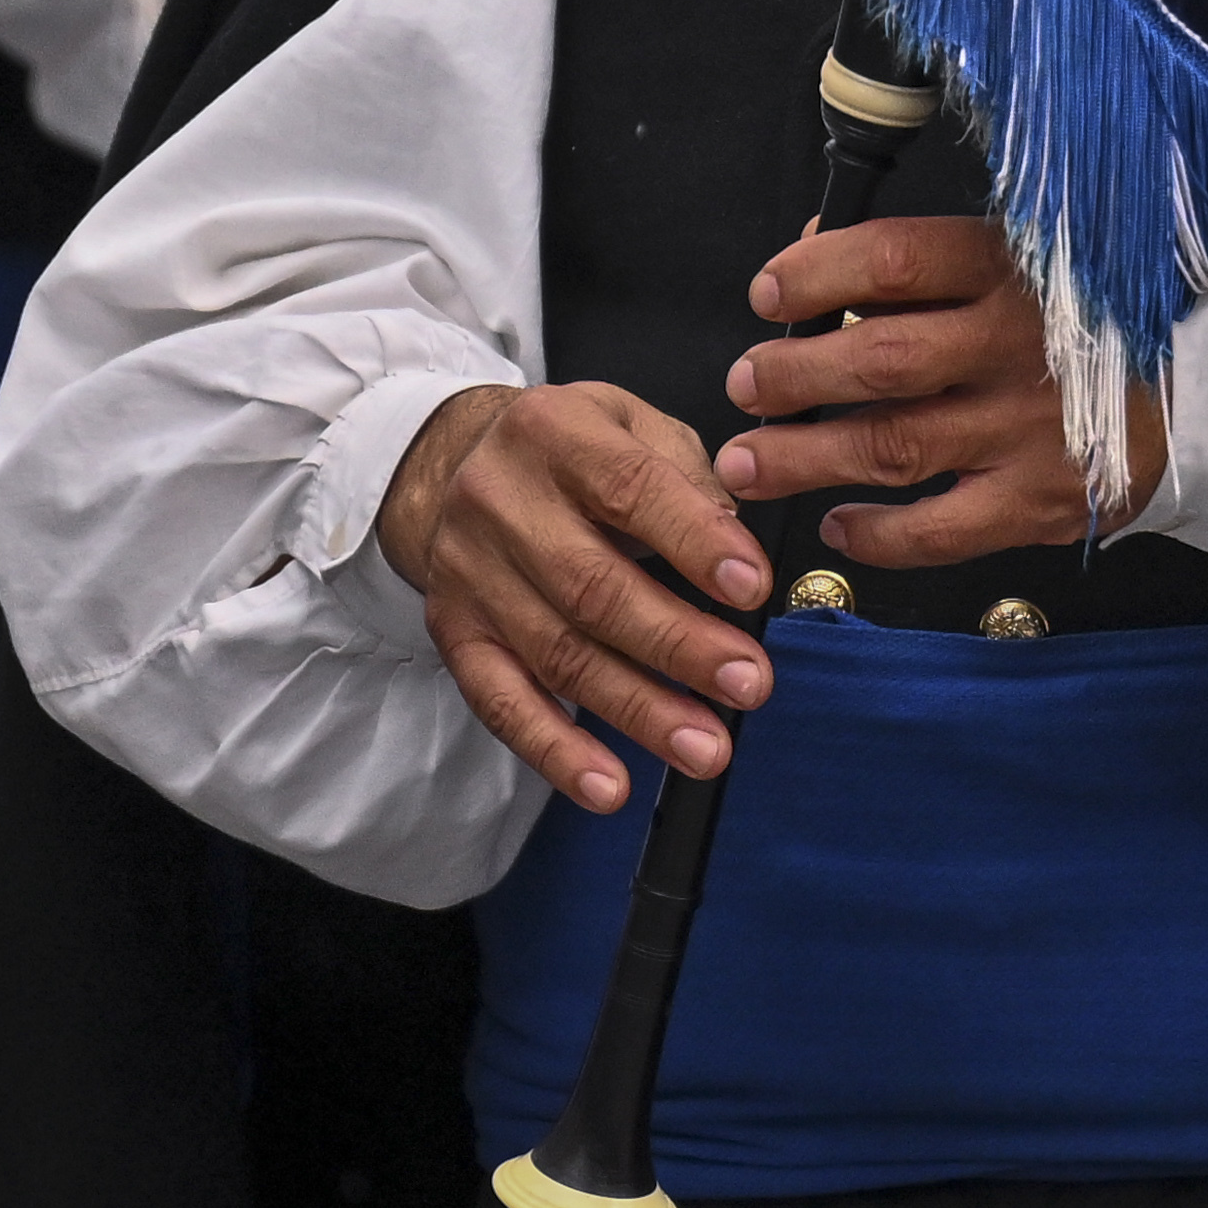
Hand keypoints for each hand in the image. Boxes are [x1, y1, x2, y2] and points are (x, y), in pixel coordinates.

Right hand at [379, 381, 773, 813]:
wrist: (456, 461)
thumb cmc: (569, 450)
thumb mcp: (631, 422)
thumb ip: (686, 475)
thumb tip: (739, 552)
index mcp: (555, 432)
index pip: (630, 487)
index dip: (694, 541)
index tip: (752, 587)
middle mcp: (501, 501)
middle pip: (593, 586)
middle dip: (678, 644)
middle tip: (747, 685)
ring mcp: (471, 573)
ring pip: (558, 655)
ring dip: (638, 711)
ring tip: (705, 747)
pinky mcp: (455, 632)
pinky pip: (501, 702)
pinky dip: (556, 751)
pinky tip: (609, 785)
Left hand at [716, 211, 1153, 558]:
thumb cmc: (1086, 319)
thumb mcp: (1018, 257)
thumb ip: (920, 259)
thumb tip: (812, 252)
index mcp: (1008, 268)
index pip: (893, 260)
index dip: (813, 275)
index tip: (768, 294)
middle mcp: (1014, 345)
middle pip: (877, 360)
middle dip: (790, 376)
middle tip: (746, 386)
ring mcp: (1027, 429)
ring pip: (892, 446)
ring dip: (805, 458)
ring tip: (750, 464)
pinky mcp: (1041, 501)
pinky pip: (939, 531)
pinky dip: (877, 535)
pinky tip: (837, 524)